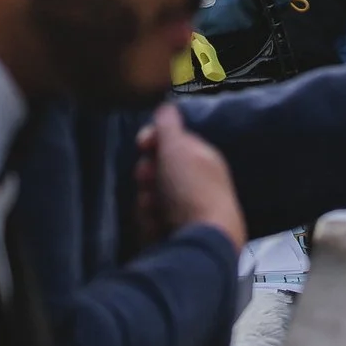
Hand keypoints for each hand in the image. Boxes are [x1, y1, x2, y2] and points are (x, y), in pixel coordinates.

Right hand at [138, 104, 246, 250]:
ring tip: (155, 208)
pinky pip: (151, 222)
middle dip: (147, 175)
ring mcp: (186, 212)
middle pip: (156, 173)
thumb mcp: (178, 148)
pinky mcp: (174, 235)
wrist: (203, 238)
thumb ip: (169, 126)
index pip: (172, 144)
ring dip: (147, 201)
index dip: (153, 141)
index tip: (142, 143)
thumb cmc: (192, 188)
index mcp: (202, 160)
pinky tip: (157, 226)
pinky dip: (150, 222)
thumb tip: (166, 106)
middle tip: (148, 179)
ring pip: (150, 199)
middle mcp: (195, 185)